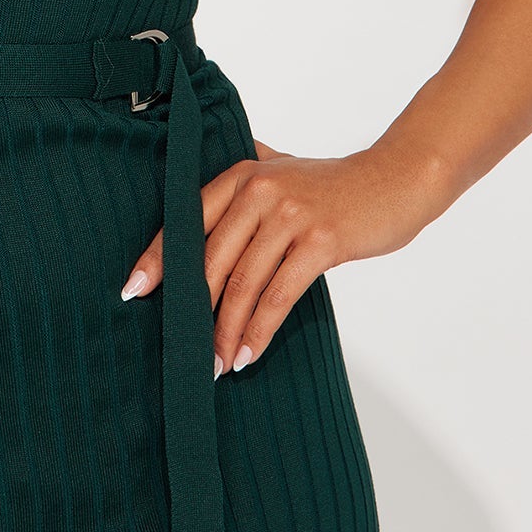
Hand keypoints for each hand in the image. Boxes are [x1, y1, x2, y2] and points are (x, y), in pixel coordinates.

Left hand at [120, 136, 437, 374]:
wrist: (397, 178)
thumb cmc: (337, 184)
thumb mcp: (283, 166)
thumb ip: (245, 176)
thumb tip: (200, 201)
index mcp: (242, 174)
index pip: (187, 219)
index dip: (158, 258)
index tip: (133, 290)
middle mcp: (260, 188)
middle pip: (210, 259)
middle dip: (191, 311)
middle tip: (180, 350)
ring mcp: (291, 214)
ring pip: (243, 283)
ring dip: (225, 332)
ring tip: (215, 365)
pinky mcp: (321, 241)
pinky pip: (279, 295)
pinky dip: (260, 331)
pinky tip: (249, 355)